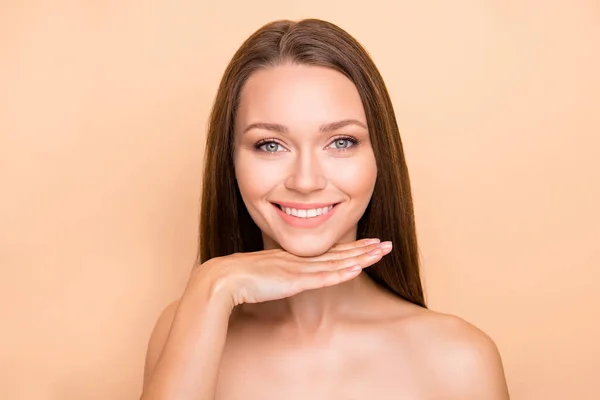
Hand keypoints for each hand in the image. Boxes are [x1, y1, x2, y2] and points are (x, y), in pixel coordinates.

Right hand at [189, 238, 392, 308]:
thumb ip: (276, 276)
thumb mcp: (263, 275)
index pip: (329, 252)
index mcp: (293, 258)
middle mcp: (299, 260)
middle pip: (339, 253)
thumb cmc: (238, 279)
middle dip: (365, 249)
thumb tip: (281, 280)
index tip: (369, 244)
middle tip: (387, 244)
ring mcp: (298, 269)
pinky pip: (322, 277)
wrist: (222, 278)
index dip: (351, 248)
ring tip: (381, 252)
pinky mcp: (293, 281)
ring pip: (337, 262)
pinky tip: (357, 268)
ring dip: (361, 258)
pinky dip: (341, 272)